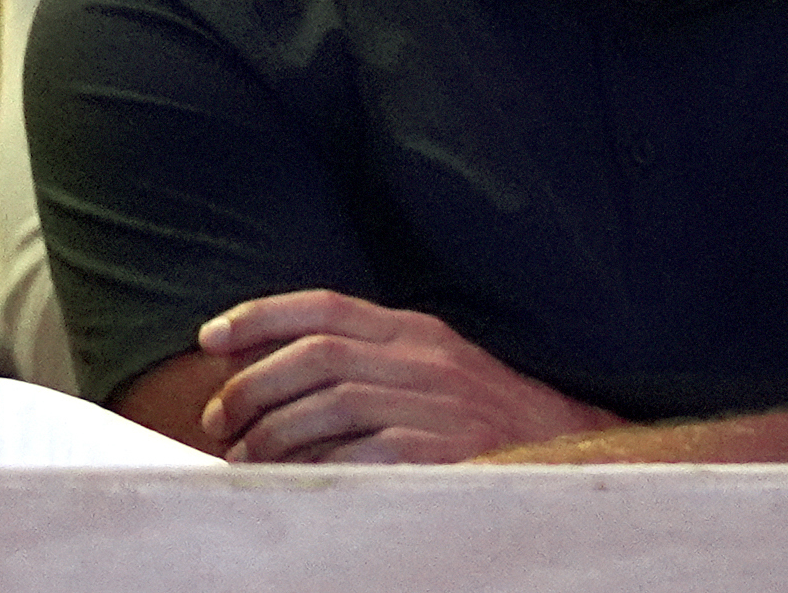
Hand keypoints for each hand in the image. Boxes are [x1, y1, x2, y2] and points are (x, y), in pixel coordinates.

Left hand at [199, 290, 619, 463]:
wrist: (578, 455)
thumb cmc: (488, 418)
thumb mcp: (434, 369)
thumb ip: (372, 360)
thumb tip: (280, 375)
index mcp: (416, 331)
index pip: (323, 307)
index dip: (258, 317)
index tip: (208, 338)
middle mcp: (427, 360)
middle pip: (316, 358)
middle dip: (253, 388)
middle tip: (217, 420)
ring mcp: (442, 406)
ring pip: (333, 405)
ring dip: (275, 432)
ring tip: (245, 458)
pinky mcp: (452, 454)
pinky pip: (368, 455)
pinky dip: (323, 466)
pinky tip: (296, 480)